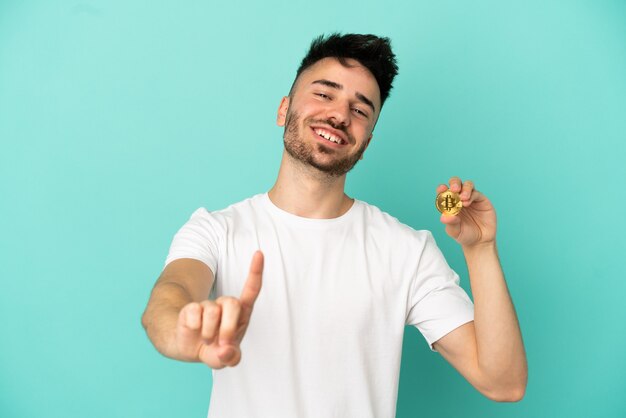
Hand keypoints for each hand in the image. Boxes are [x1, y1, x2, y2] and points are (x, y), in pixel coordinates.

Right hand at [174, 251, 263, 368]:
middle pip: (232, 303)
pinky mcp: (191, 308)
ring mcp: (208, 306)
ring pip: (212, 311)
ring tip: (206, 340)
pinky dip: (194, 329)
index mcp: (241, 314)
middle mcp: (226, 306)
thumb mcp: (225, 358)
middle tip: (223, 342)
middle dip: (228, 327)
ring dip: (209, 333)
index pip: (251, 290)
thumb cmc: (213, 349)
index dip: (255, 271)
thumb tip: (226, 351)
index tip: (259, 253)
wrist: (187, 348)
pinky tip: (193, 331)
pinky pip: (195, 314)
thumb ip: (230, 358)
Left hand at [437, 177, 496, 247]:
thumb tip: (443, 216)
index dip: (442, 189)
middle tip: (454, 189)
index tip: (442, 189)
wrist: (480, 241)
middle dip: (454, 183)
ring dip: (464, 189)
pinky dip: (471, 195)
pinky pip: (476, 193)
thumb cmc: (464, 235)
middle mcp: (459, 198)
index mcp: (449, 203)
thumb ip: (450, 223)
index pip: (444, 192)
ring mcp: (471, 198)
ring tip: (463, 199)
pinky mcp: (481, 200)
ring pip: (467, 185)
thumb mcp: (455, 231)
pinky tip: (467, 203)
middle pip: (456, 183)